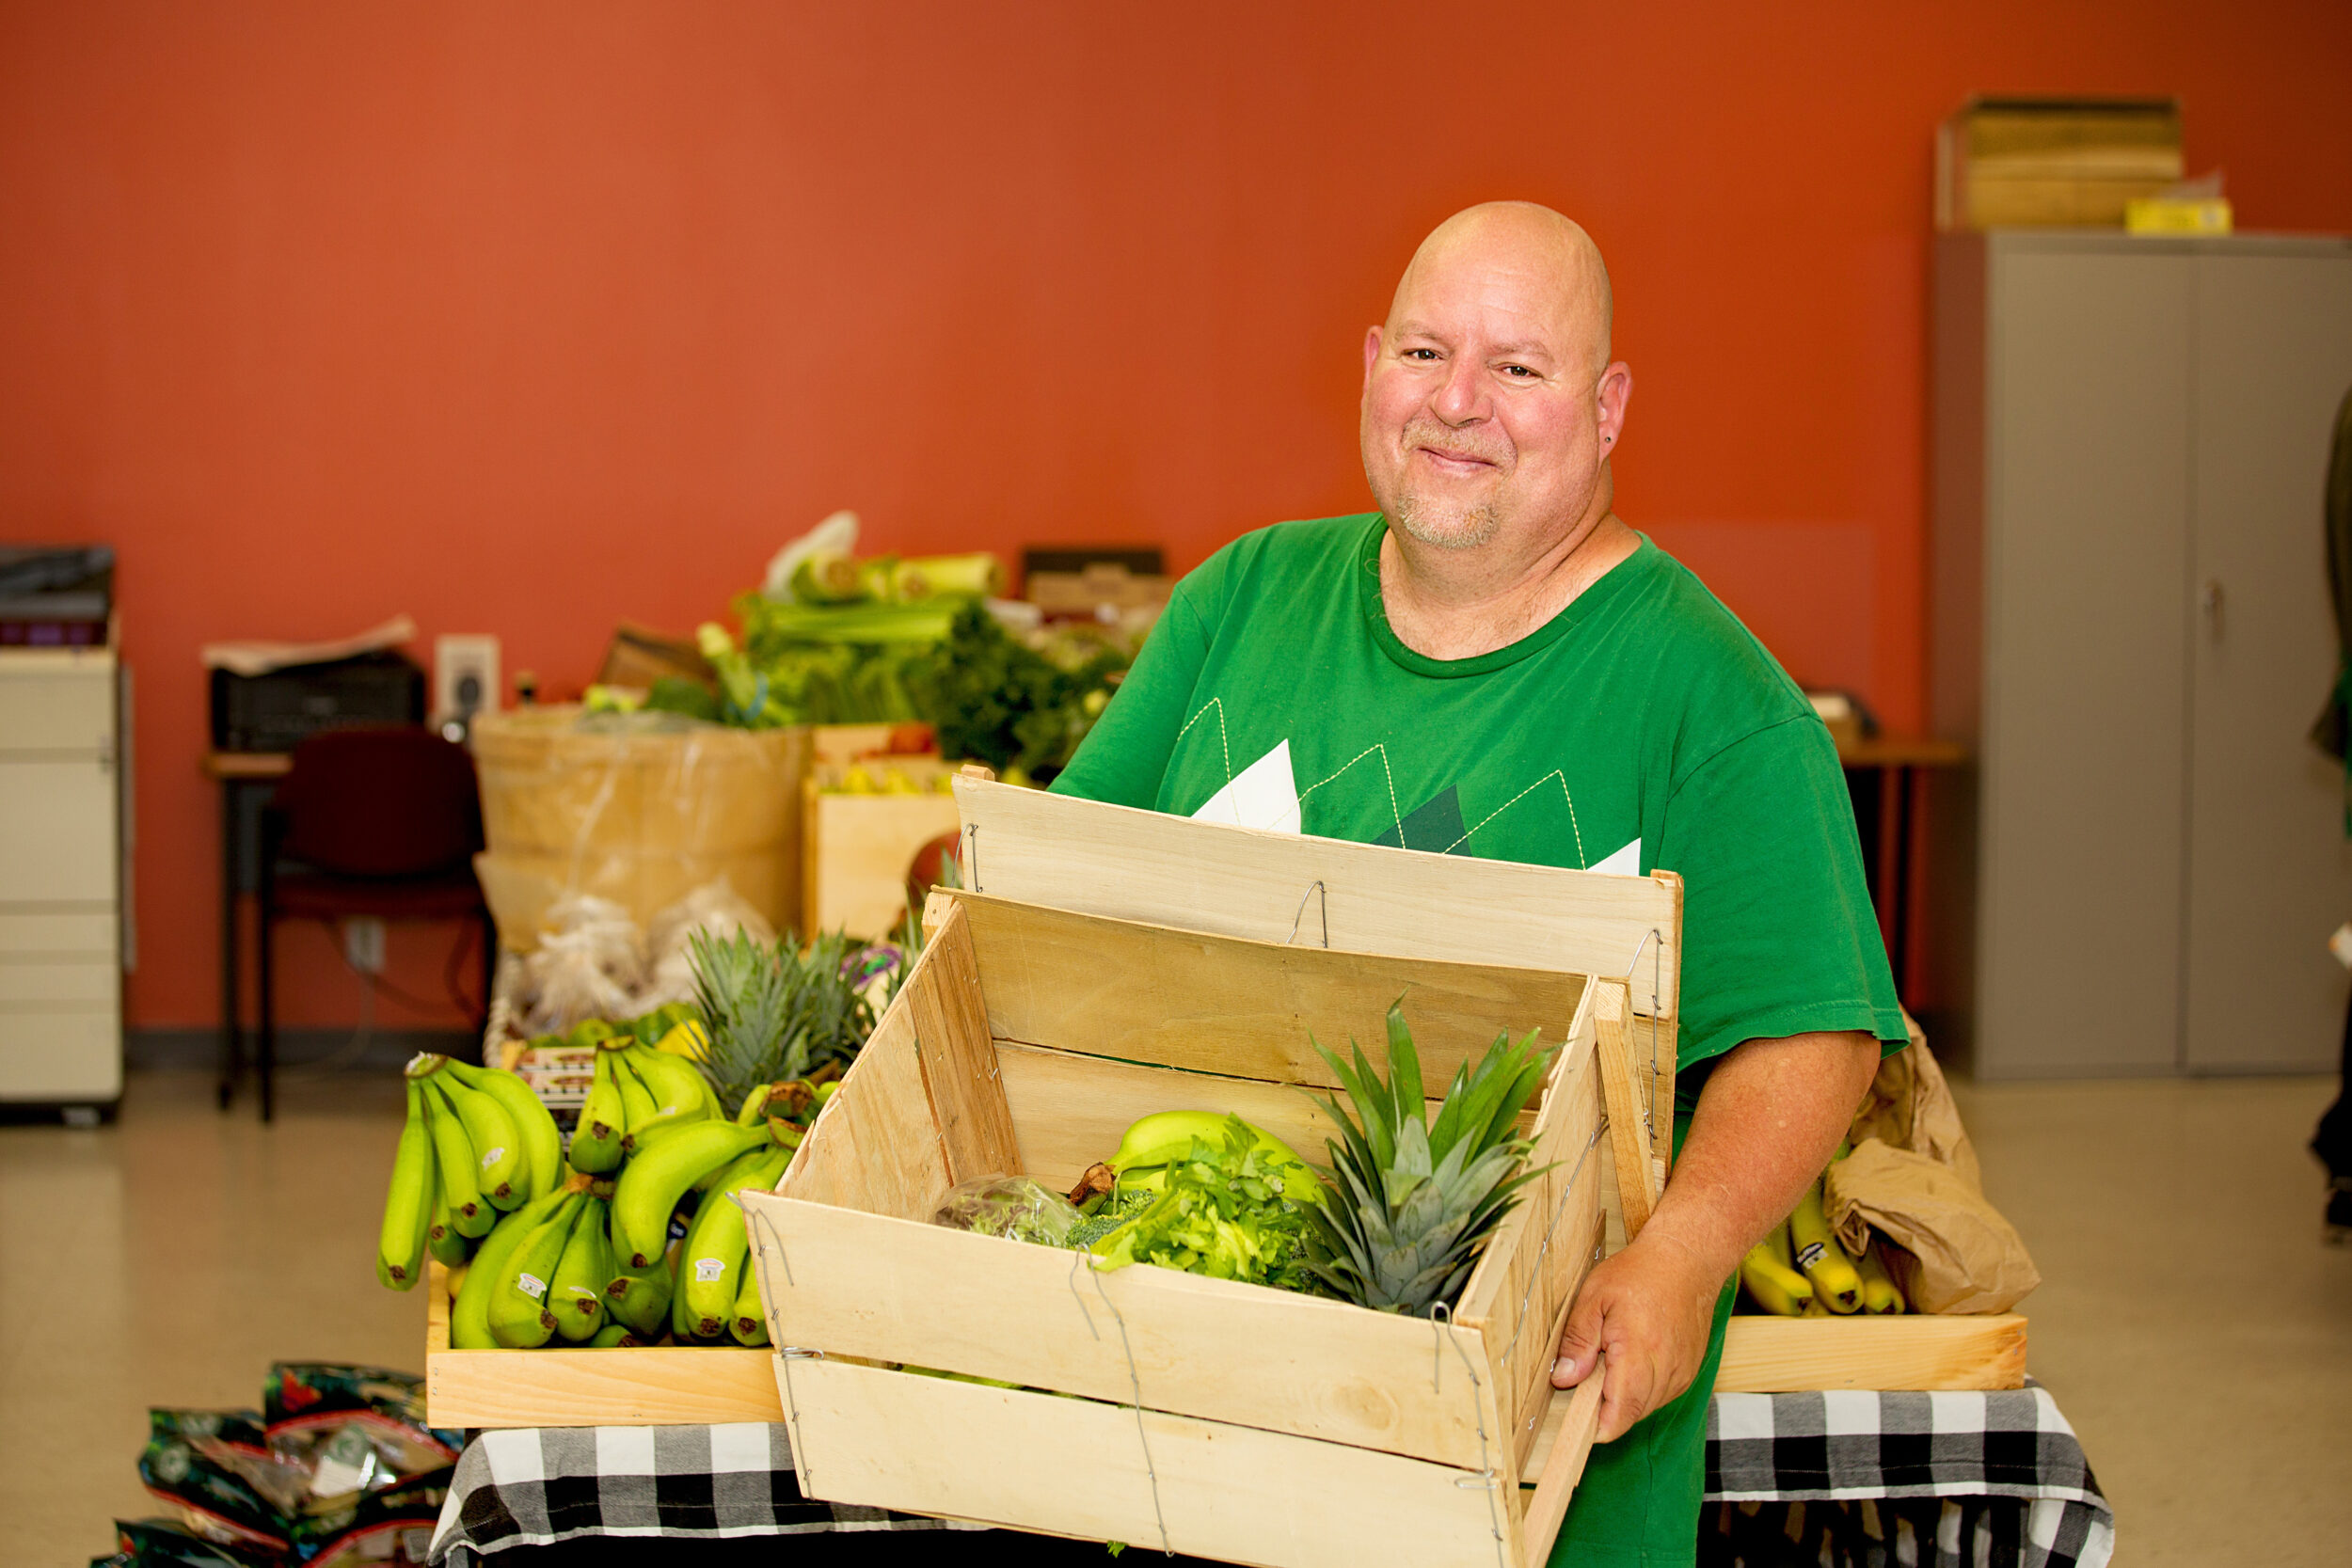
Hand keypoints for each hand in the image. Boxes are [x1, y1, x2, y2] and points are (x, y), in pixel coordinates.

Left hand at [1550, 1229, 1720, 1440]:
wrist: (1687, 1260)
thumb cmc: (1639, 1273)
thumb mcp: (1593, 1297)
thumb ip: (1578, 1341)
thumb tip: (1564, 1379)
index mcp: (1639, 1352)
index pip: (1620, 1414)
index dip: (1596, 1427)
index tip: (1574, 1420)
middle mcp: (1666, 1370)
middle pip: (1630, 1415)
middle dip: (1604, 1406)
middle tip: (1588, 1372)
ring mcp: (1682, 1374)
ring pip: (1645, 1407)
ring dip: (1624, 1395)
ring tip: (1613, 1357)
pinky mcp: (1689, 1372)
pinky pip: (1659, 1395)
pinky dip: (1641, 1386)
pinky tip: (1633, 1357)